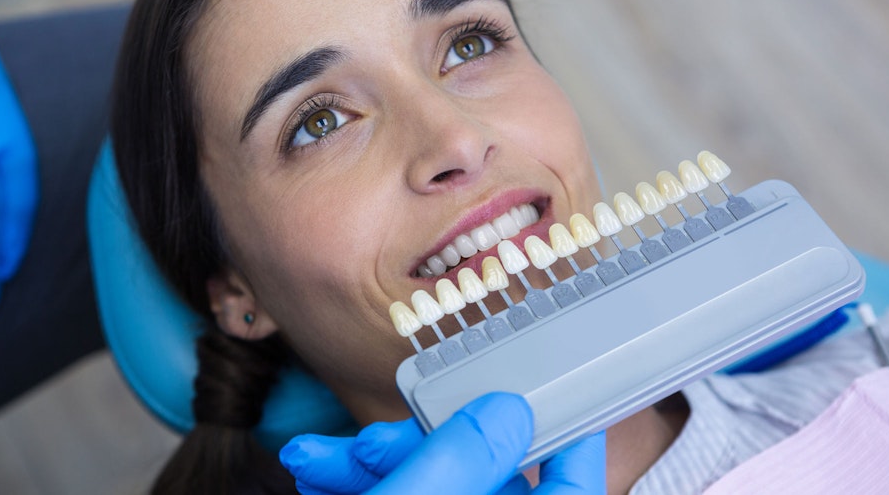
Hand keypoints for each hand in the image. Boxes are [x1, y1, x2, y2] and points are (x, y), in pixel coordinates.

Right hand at [279, 392, 605, 494]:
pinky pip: (392, 494)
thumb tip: (506, 415)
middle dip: (415, 447)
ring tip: (316, 457)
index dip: (574, 448)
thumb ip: (464, 461)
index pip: (570, 493)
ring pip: (425, 482)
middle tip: (372, 439)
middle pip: (479, 476)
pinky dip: (355, 480)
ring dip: (370, 461)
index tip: (566, 403)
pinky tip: (314, 469)